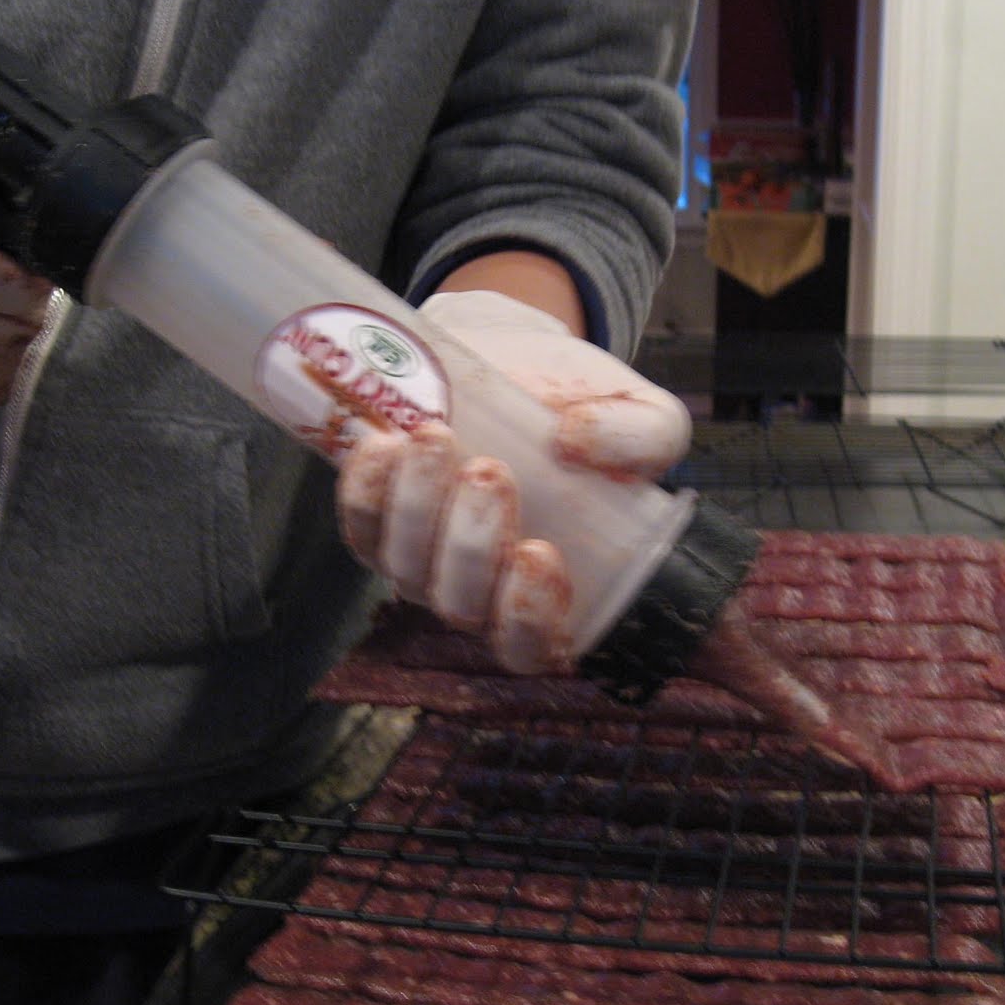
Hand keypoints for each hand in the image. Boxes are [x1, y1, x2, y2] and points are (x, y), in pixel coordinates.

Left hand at [337, 289, 690, 672]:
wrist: (522, 358)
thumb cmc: (585, 408)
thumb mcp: (644, 416)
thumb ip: (643, 435)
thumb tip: (577, 441)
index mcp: (554, 593)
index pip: (532, 647)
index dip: (530, 617)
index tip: (540, 552)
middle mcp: (481, 592)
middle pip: (460, 606)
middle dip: (469, 545)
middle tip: (489, 471)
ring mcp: (423, 560)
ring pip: (404, 568)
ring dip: (415, 508)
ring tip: (437, 438)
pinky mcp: (378, 521)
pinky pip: (359, 527)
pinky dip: (364, 491)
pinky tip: (386, 445)